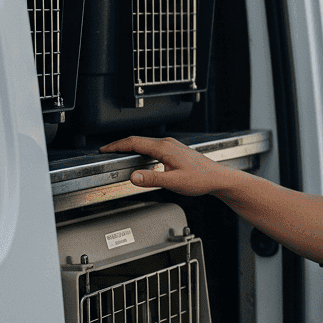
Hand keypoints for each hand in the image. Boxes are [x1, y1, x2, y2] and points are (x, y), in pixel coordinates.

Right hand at [99, 136, 228, 196]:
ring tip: (119, 155)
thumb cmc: (201, 179)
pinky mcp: (175, 151)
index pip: (134, 142)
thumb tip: (133, 177)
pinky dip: (141, 151)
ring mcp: (172, 146)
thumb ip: (152, 179)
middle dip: (120, 146)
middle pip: (138, 141)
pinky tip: (140, 160)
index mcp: (164, 148)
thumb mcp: (174, 182)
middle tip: (107, 152)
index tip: (104, 149)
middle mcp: (167, 143)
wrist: (218, 178)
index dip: (117, 146)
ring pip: (146, 144)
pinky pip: (153, 148)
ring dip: (131, 148)